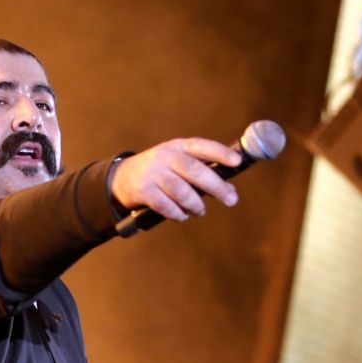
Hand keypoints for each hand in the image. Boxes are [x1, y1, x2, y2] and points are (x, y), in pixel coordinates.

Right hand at [110, 138, 241, 221]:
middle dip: (216, 187)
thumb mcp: (179, 162)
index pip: (201, 147)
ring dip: (195, 205)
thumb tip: (230, 191)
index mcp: (179, 146)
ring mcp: (154, 173)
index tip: (237, 162)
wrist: (124, 177)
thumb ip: (203, 173)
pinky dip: (178, 214)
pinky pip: (166, 206)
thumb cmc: (163, 171)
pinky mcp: (144, 191)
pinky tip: (182, 215)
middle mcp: (166, 156)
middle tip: (231, 200)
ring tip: (199, 211)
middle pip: (194, 171)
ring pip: (181, 191)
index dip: (220, 153)